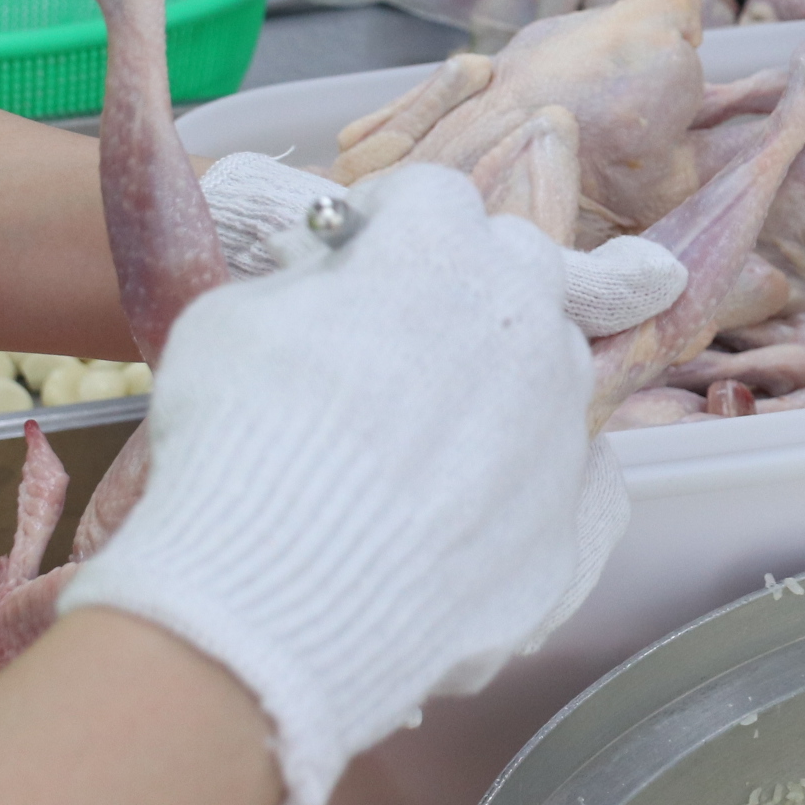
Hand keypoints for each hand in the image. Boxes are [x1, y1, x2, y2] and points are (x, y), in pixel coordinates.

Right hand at [62, 165, 644, 804]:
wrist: (272, 607)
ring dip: (504, 385)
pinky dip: (533, 484)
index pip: (433, 197)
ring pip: (554, 370)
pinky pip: (574, 478)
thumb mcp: (227, 322)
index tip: (356, 259)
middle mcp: (527, 322)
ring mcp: (565, 422)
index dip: (387, 223)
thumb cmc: (236, 448)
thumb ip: (304, 284)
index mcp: (441, 252)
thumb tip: (334, 283)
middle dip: (465, 286)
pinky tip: (471, 515)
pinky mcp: (577, 520)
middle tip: (399, 341)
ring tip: (423, 446)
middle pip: (517, 268)